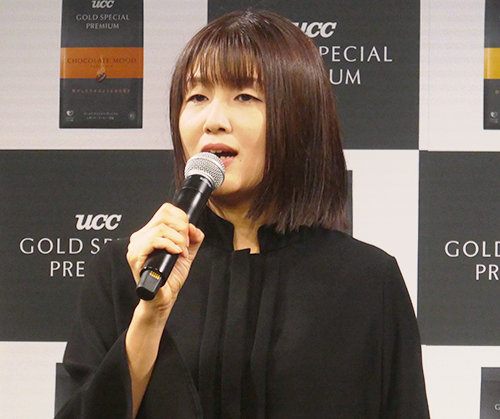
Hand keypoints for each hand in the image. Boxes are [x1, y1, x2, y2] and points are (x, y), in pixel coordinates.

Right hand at [126, 203, 203, 318]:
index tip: (187, 234)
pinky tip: (176, 253)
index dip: (181, 218)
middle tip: (185, 244)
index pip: (165, 210)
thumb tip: (193, 227)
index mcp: (150, 233)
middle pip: (164, 216)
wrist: (163, 297)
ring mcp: (136, 246)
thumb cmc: (170, 277)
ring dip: (178, 239)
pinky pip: (154, 240)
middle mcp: (140, 237)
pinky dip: (170, 245)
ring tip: (181, 251)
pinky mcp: (136, 257)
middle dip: (182, 229)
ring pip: (160, 228)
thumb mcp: (187, 253)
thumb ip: (193, 238)